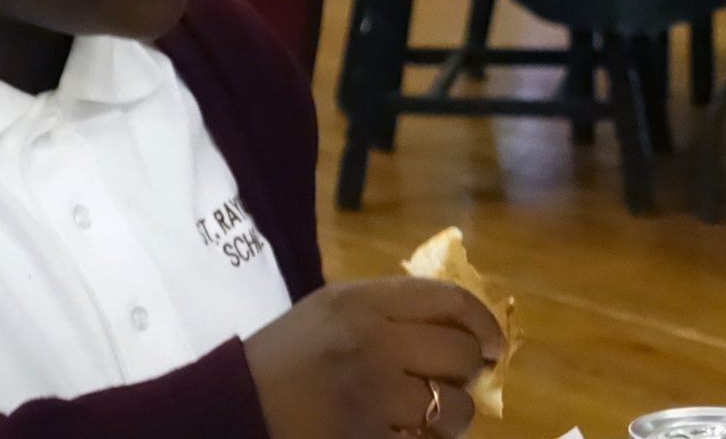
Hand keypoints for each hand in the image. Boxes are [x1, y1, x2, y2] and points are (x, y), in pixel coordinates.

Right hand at [246, 276, 506, 438]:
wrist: (231, 409)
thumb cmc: (280, 359)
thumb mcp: (328, 311)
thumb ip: (387, 309)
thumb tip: (456, 324)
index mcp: (361, 301)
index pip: (449, 300)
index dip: (483, 323)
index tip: (494, 344)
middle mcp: (372, 341)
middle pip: (460, 353)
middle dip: (469, 373)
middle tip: (456, 384)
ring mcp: (370, 393)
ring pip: (453, 407)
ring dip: (453, 417)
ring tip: (434, 419)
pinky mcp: (365, 437)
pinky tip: (410, 438)